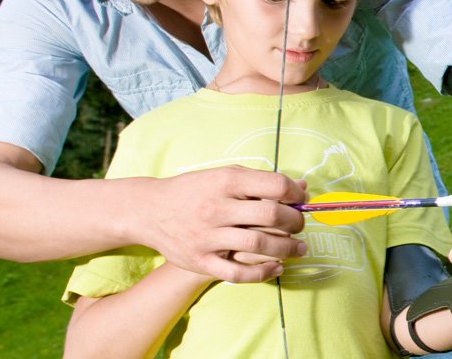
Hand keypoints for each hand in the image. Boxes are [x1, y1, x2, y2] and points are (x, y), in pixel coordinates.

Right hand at [137, 166, 307, 282]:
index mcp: (225, 182)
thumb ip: (262, 182)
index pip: (275, 186)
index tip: (301, 200)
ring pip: (259, 245)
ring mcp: (207, 237)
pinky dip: (263, 273)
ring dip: (287, 248)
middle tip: (300, 225)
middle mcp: (216, 208)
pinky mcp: (200, 261)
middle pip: (271, 215)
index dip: (296, 194)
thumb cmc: (195, 191)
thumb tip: (303, 188)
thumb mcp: (225, 177)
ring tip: (299, 248)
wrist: (149, 210)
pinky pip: (238, 273)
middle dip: (295, 222)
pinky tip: (277, 268)